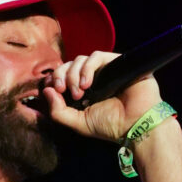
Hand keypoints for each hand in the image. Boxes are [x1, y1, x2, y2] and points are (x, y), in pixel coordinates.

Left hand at [42, 52, 162, 142]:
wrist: (136, 126)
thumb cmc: (110, 126)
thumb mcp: (78, 123)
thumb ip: (59, 111)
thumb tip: (46, 91)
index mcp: (83, 90)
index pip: (63, 76)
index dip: (55, 79)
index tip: (53, 90)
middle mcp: (94, 78)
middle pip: (70, 65)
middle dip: (62, 76)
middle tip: (65, 91)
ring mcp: (106, 69)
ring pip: (82, 59)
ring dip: (75, 73)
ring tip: (79, 91)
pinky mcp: (118, 62)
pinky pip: (97, 56)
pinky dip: (88, 67)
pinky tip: (87, 83)